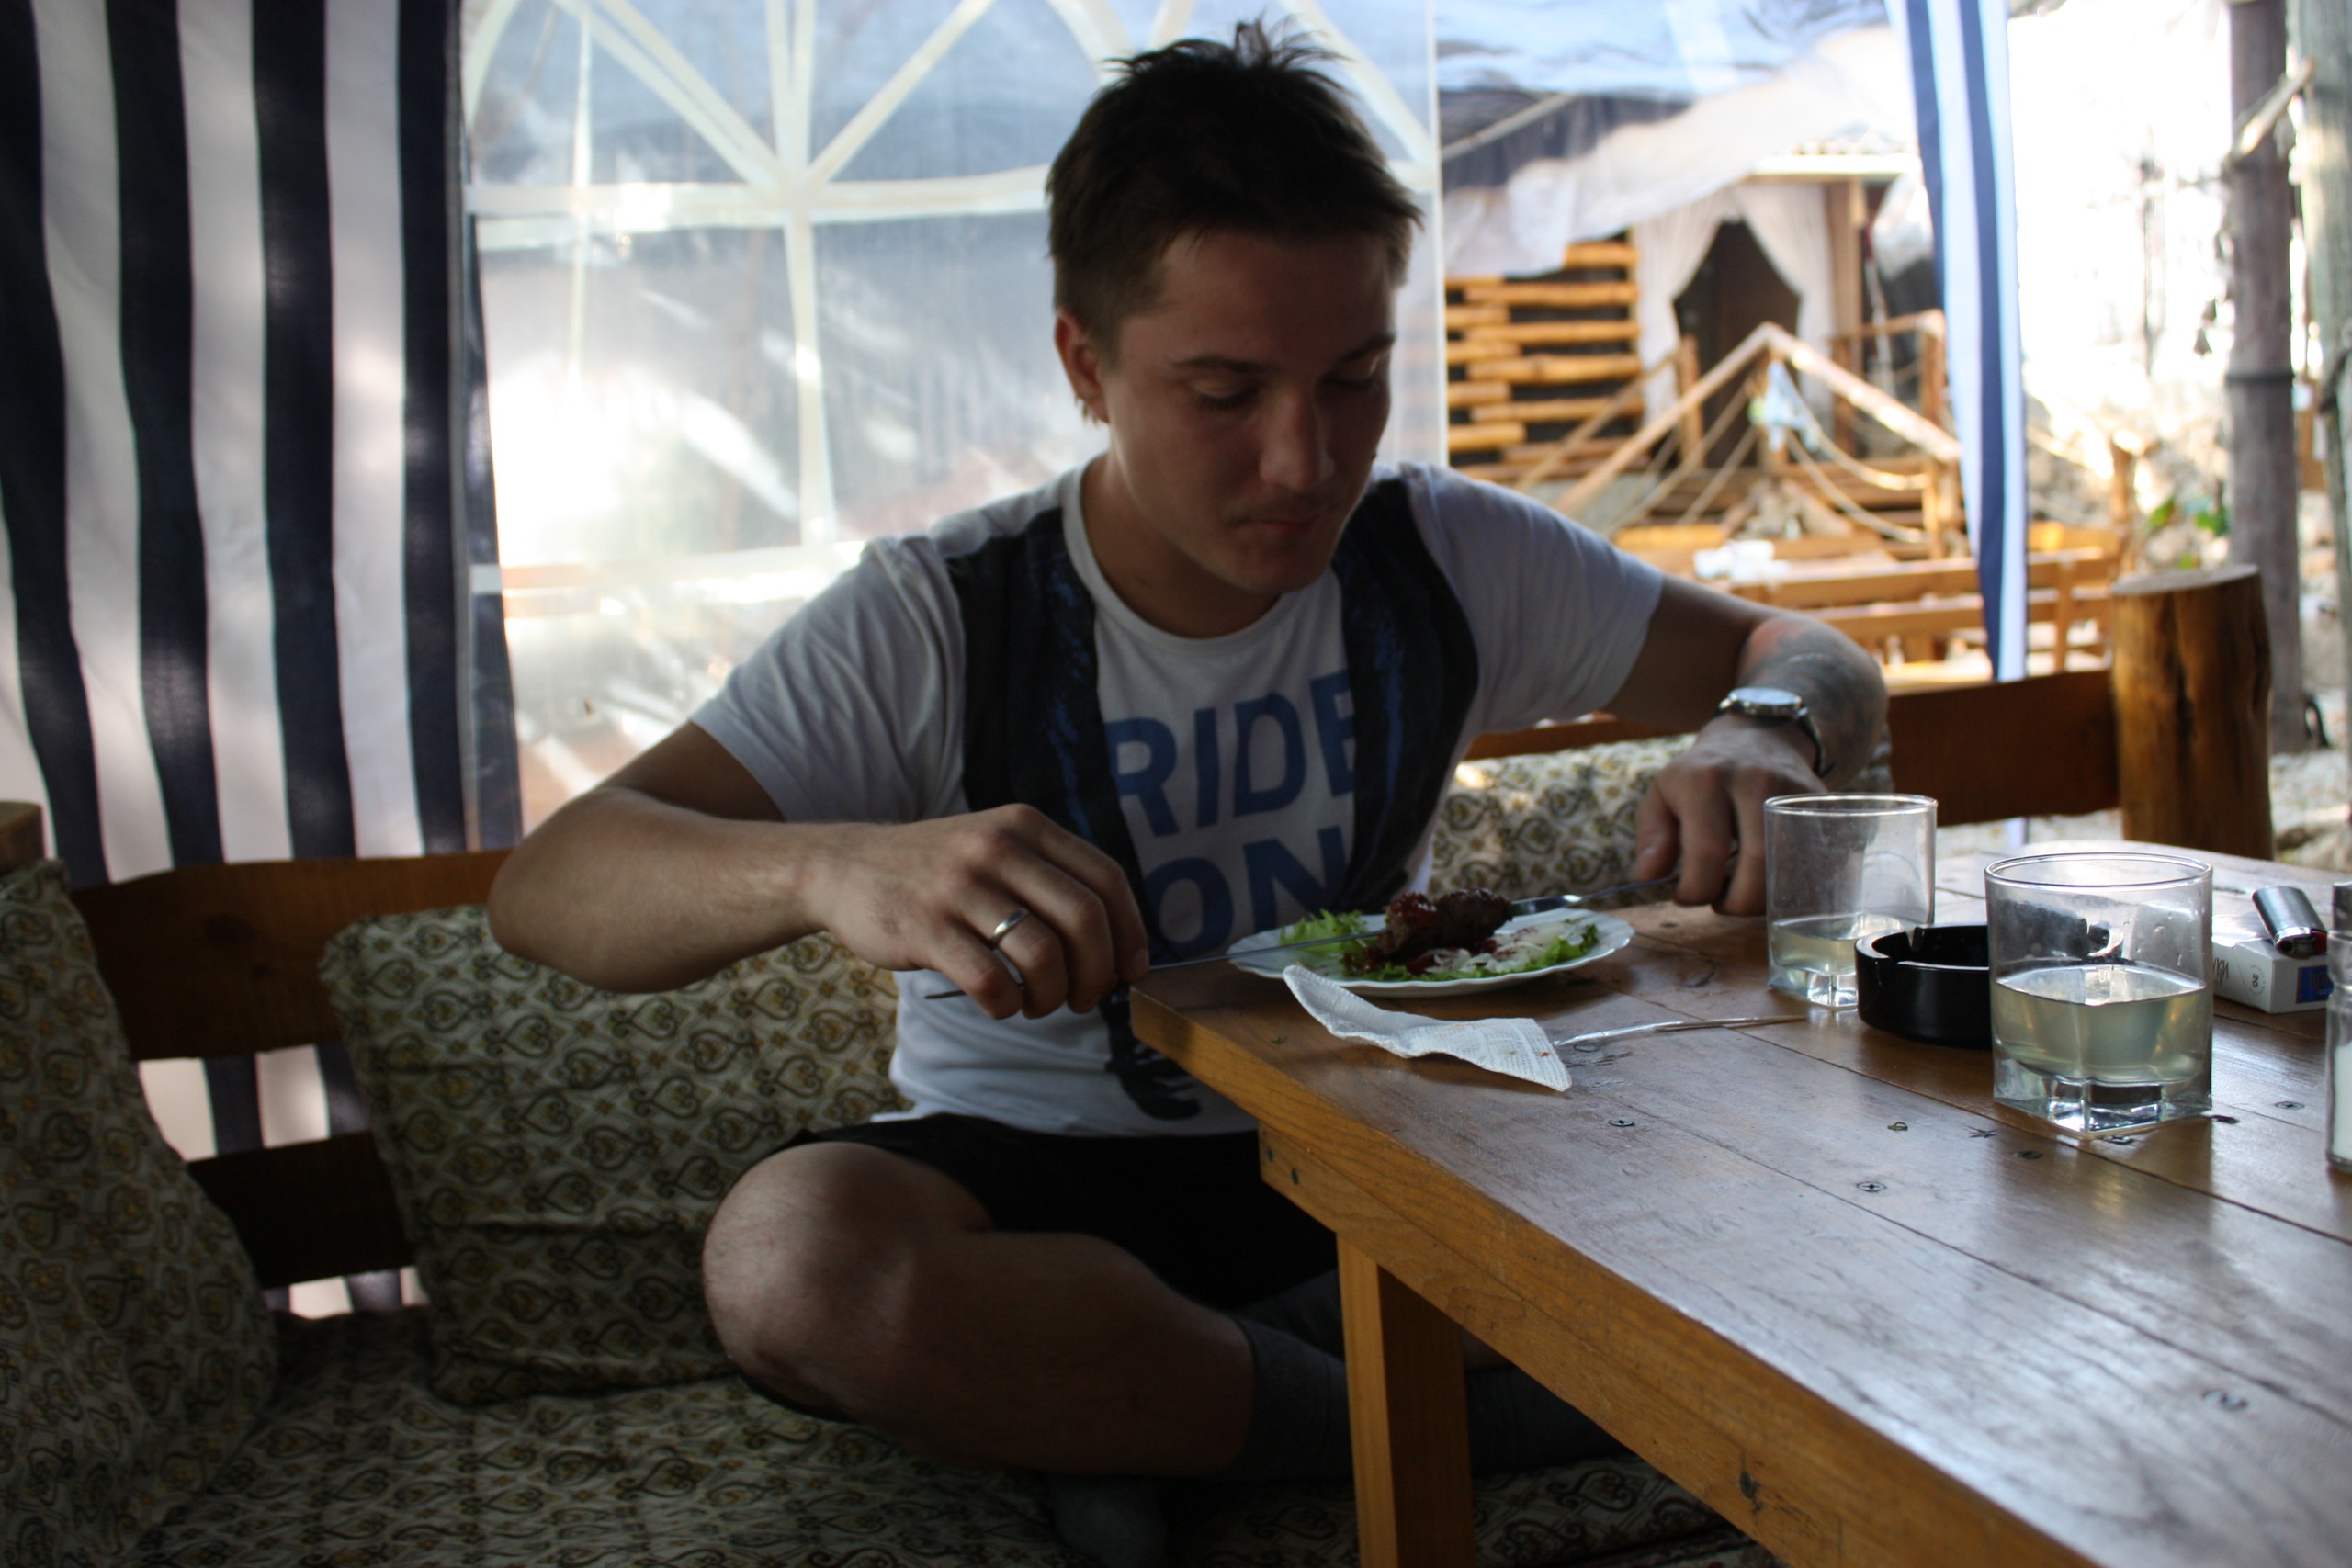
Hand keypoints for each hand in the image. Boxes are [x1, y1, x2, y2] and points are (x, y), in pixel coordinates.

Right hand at [797, 806, 1151, 1019]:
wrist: (845, 867)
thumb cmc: (938, 871)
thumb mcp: (997, 845)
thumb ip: (1051, 878)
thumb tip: (1119, 943)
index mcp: (1025, 826)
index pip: (1106, 880)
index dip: (1130, 933)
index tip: (1130, 971)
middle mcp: (997, 848)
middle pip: (1084, 920)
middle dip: (1098, 973)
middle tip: (1085, 997)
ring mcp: (959, 887)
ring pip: (1043, 955)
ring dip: (1053, 996)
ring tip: (1038, 1002)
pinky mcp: (925, 927)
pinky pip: (990, 981)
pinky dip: (1008, 1005)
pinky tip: (1001, 1004)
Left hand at [1629, 719, 1821, 914]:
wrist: (1757, 736)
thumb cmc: (1701, 776)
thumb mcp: (1663, 794)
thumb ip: (1652, 836)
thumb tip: (1648, 876)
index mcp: (1705, 780)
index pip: (1706, 852)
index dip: (1695, 890)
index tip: (1686, 896)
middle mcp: (1754, 781)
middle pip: (1758, 863)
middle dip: (1738, 902)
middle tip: (1721, 904)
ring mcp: (1792, 791)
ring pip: (1792, 865)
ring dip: (1768, 898)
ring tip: (1745, 895)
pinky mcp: (1820, 803)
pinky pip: (1817, 858)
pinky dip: (1796, 885)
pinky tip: (1773, 886)